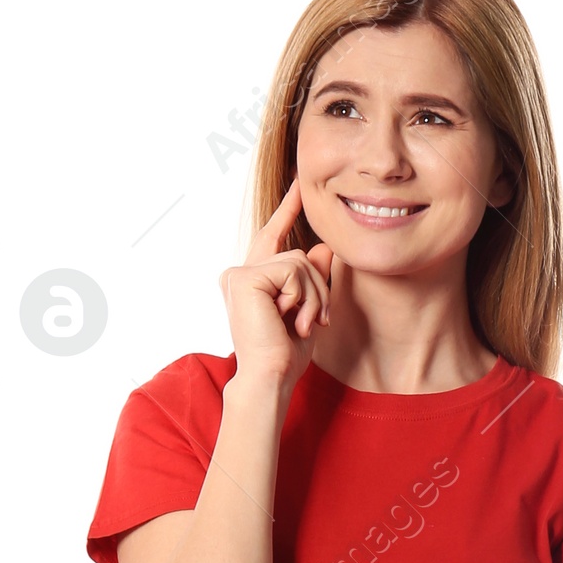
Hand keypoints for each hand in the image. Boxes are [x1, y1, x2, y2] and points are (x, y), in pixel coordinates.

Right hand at [219, 177, 334, 392]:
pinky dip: (301, 296)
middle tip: (316, 321)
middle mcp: (239, 274)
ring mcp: (239, 275)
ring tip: (301, 324)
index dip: (286, 211)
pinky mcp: (244, 278)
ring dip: (312, 296)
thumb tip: (324, 247)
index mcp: (251, 281)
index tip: (298, 185)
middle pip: (296, 255)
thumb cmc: (285, 354)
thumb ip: (313, 278)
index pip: (272, 238)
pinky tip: (289, 318)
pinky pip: (291, 270)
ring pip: (297, 262)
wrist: (271, 377)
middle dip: (317, 287)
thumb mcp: (307, 310)